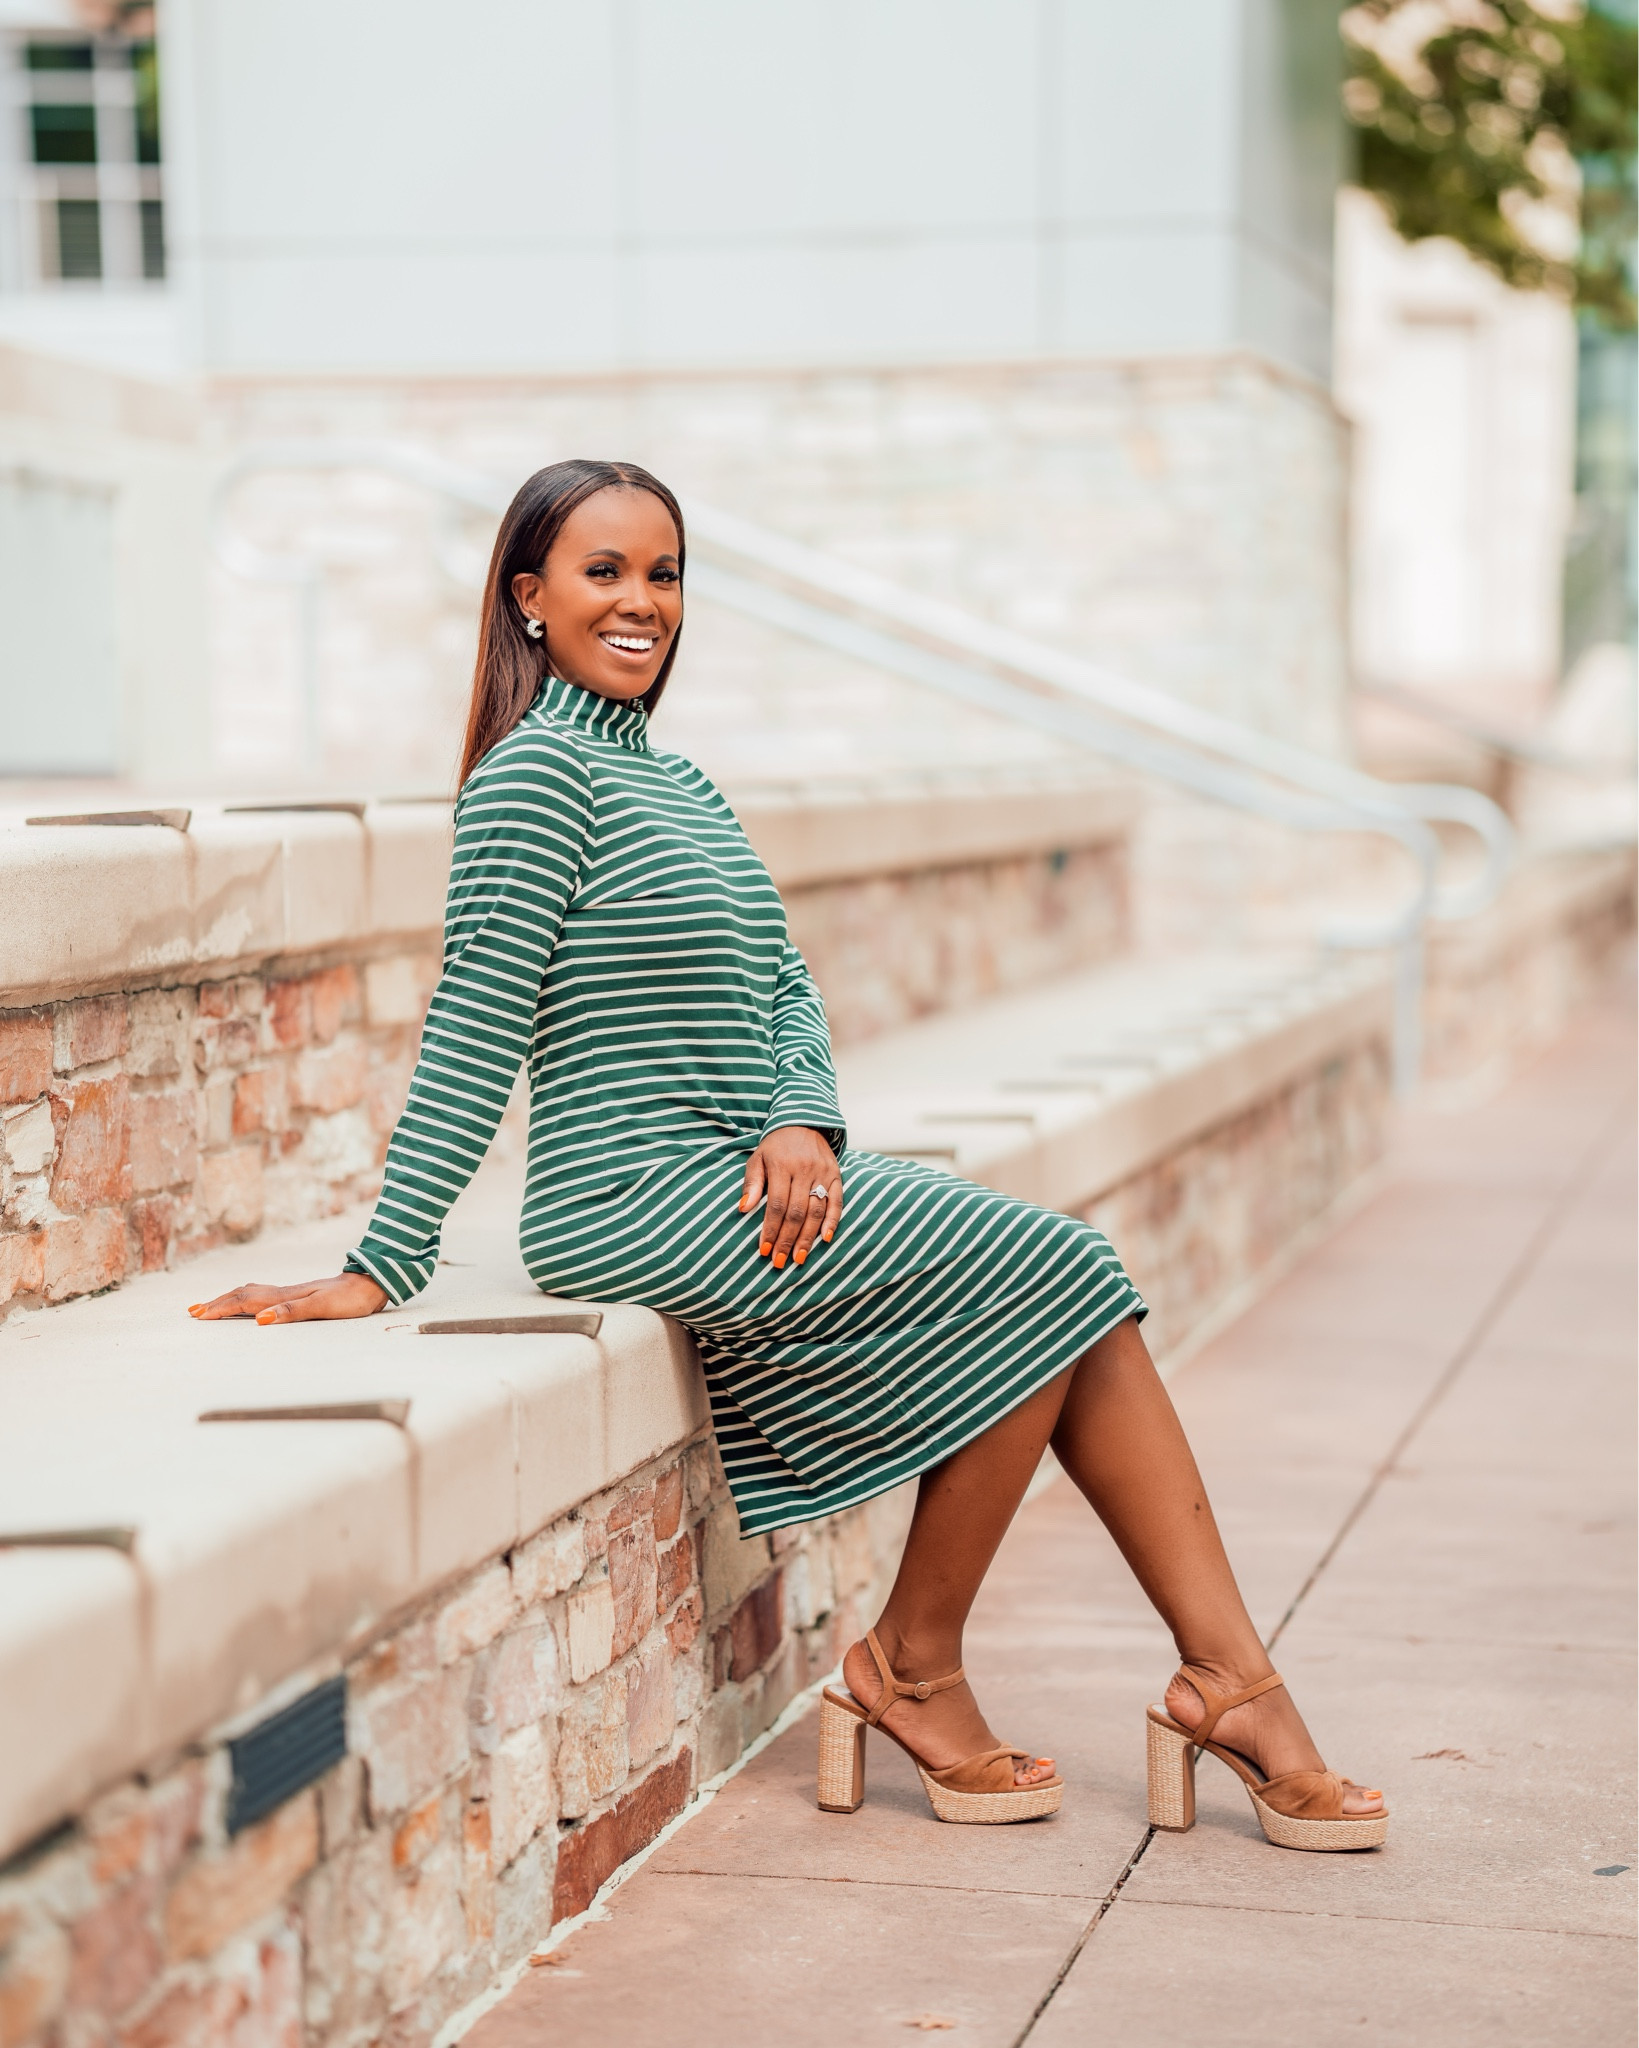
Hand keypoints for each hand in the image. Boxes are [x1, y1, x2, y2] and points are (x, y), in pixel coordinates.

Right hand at [187, 1273, 389, 1325]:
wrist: (370, 1284)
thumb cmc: (348, 1299)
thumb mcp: (322, 1308)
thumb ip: (291, 1312)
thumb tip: (260, 1320)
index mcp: (284, 1296)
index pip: (244, 1301)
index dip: (220, 1308)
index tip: (197, 1315)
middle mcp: (283, 1292)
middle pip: (242, 1295)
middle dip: (216, 1303)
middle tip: (193, 1312)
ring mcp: (290, 1293)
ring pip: (251, 1294)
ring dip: (228, 1300)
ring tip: (211, 1306)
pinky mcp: (298, 1296)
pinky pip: (263, 1296)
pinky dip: (246, 1300)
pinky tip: (249, 1303)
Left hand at [739, 1127, 841, 1269]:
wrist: (803, 1122)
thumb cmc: (776, 1146)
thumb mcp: (757, 1159)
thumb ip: (752, 1183)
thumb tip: (743, 1209)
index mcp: (782, 1166)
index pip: (776, 1205)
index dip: (770, 1229)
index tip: (764, 1250)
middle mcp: (804, 1170)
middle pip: (797, 1212)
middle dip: (787, 1240)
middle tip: (780, 1262)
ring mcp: (823, 1173)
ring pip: (816, 1211)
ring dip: (808, 1237)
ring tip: (799, 1258)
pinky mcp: (836, 1175)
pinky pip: (837, 1201)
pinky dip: (832, 1221)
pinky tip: (826, 1239)